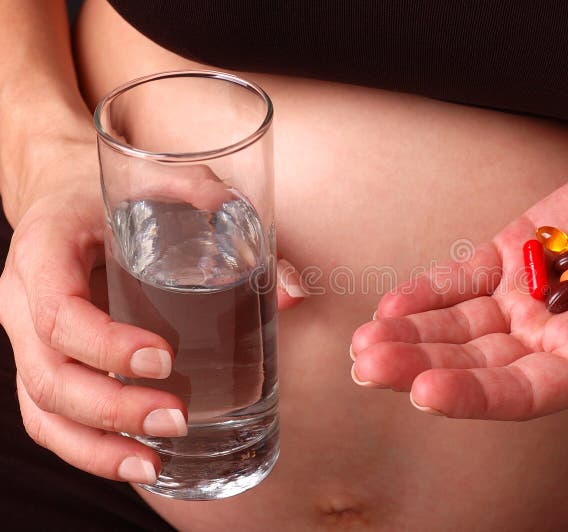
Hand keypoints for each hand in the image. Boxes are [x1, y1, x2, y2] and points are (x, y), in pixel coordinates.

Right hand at [0, 158, 303, 482]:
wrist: (64, 194)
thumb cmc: (115, 190)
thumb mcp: (161, 179)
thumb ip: (220, 211)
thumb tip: (291, 285)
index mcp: (43, 251)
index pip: (57, 312)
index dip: (105, 345)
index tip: (163, 357)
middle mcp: (22, 301)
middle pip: (49, 377)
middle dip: (113, 409)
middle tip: (177, 418)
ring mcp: (28, 340)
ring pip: (44, 411)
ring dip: (99, 446)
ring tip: (156, 463)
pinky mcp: (46, 363)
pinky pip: (52, 419)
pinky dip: (90, 449)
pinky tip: (138, 462)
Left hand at [350, 150, 567, 419]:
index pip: (525, 391)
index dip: (476, 395)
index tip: (425, 394)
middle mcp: (551, 336)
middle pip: (476, 362)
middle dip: (421, 366)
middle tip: (369, 367)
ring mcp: (526, 294)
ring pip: (459, 324)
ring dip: (411, 334)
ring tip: (363, 344)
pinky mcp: (513, 252)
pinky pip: (463, 277)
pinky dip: (428, 291)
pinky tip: (391, 305)